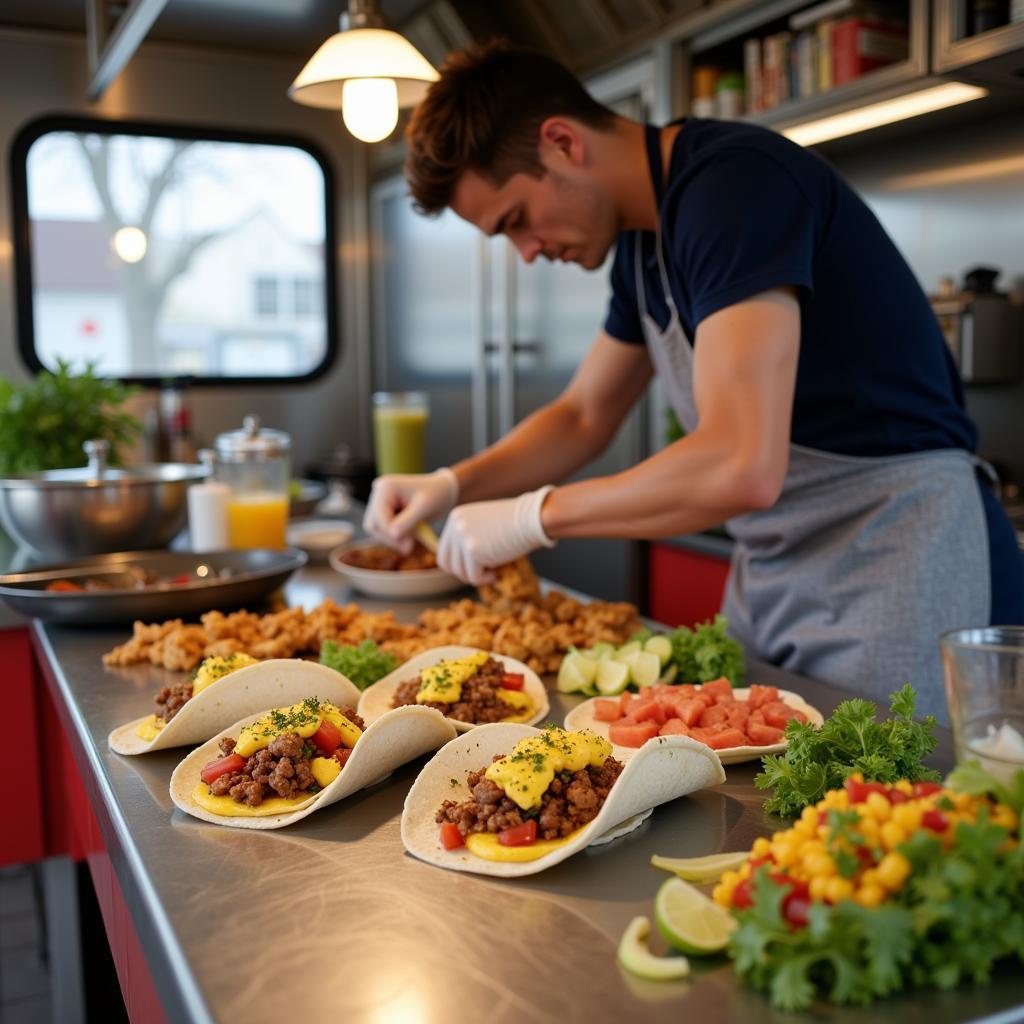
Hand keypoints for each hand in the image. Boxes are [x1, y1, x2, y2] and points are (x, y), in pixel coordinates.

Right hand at [363, 468, 458, 551]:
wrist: (442, 491)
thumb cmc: (436, 495)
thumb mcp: (424, 508)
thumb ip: (407, 521)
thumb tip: (393, 535)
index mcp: (387, 487)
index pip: (380, 517)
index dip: (392, 533)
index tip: (410, 545)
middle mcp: (379, 492)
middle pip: (374, 524)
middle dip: (391, 538)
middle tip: (410, 547)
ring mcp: (379, 501)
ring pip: (375, 529)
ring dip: (391, 539)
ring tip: (411, 543)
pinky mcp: (383, 510)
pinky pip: (381, 529)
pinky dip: (393, 537)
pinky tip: (409, 538)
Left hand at [438, 487, 555, 584]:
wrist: (533, 518)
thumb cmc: (516, 523)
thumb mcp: (484, 524)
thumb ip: (469, 538)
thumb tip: (460, 566)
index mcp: (456, 518)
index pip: (444, 550)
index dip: (459, 563)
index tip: (477, 564)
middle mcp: (455, 526)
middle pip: (446, 563)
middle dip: (464, 572)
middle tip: (482, 571)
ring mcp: (462, 537)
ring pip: (459, 572)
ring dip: (476, 575)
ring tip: (494, 569)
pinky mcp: (473, 550)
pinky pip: (473, 577)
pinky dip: (484, 579)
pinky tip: (497, 571)